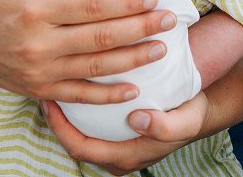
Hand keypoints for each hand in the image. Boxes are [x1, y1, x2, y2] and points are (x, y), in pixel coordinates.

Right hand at [0, 0, 178, 103]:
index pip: (90, 7)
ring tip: (161, 49)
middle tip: (169, 21)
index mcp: (35, 10)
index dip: (125, 3)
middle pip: (101, 37)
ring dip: (133, 59)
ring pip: (96, 67)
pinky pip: (80, 96)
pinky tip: (134, 89)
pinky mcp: (41, 90)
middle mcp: (40, 43)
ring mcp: (41, 70)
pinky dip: (107, 96)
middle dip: (140, 28)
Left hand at [41, 92, 208, 174]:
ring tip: (53, 86)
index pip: (81, 148)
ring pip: (80, 133)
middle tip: (43, 90)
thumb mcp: (183, 122)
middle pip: (74, 142)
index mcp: (125, 157)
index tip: (50, 102)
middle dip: (55, 119)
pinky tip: (73, 85)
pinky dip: (79, 107)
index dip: (61, 128)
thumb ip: (163, 126)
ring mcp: (115, 145)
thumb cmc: (189, 117)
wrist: (199, 113)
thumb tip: (137, 119)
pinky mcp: (117, 132)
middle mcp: (115, 155)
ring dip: (65, 114)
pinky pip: (90, 124)